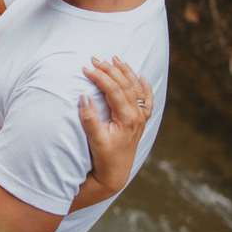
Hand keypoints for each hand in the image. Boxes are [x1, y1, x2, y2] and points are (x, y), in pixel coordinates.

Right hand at [78, 57, 152, 199]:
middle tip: (95, 59)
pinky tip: (142, 77)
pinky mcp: (140, 121)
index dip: (100, 77)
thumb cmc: (104, 157)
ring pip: (136, 88)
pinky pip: (147, 99)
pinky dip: (145, 86)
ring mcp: (141, 118)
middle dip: (110, 70)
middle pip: (125, 85)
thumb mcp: (94, 139)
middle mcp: (137, 115)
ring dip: (125, 72)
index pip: (114, 90)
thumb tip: (84, 97)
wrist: (115, 173)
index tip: (86, 68)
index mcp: (127, 118)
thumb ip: (90, 118)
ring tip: (115, 58)